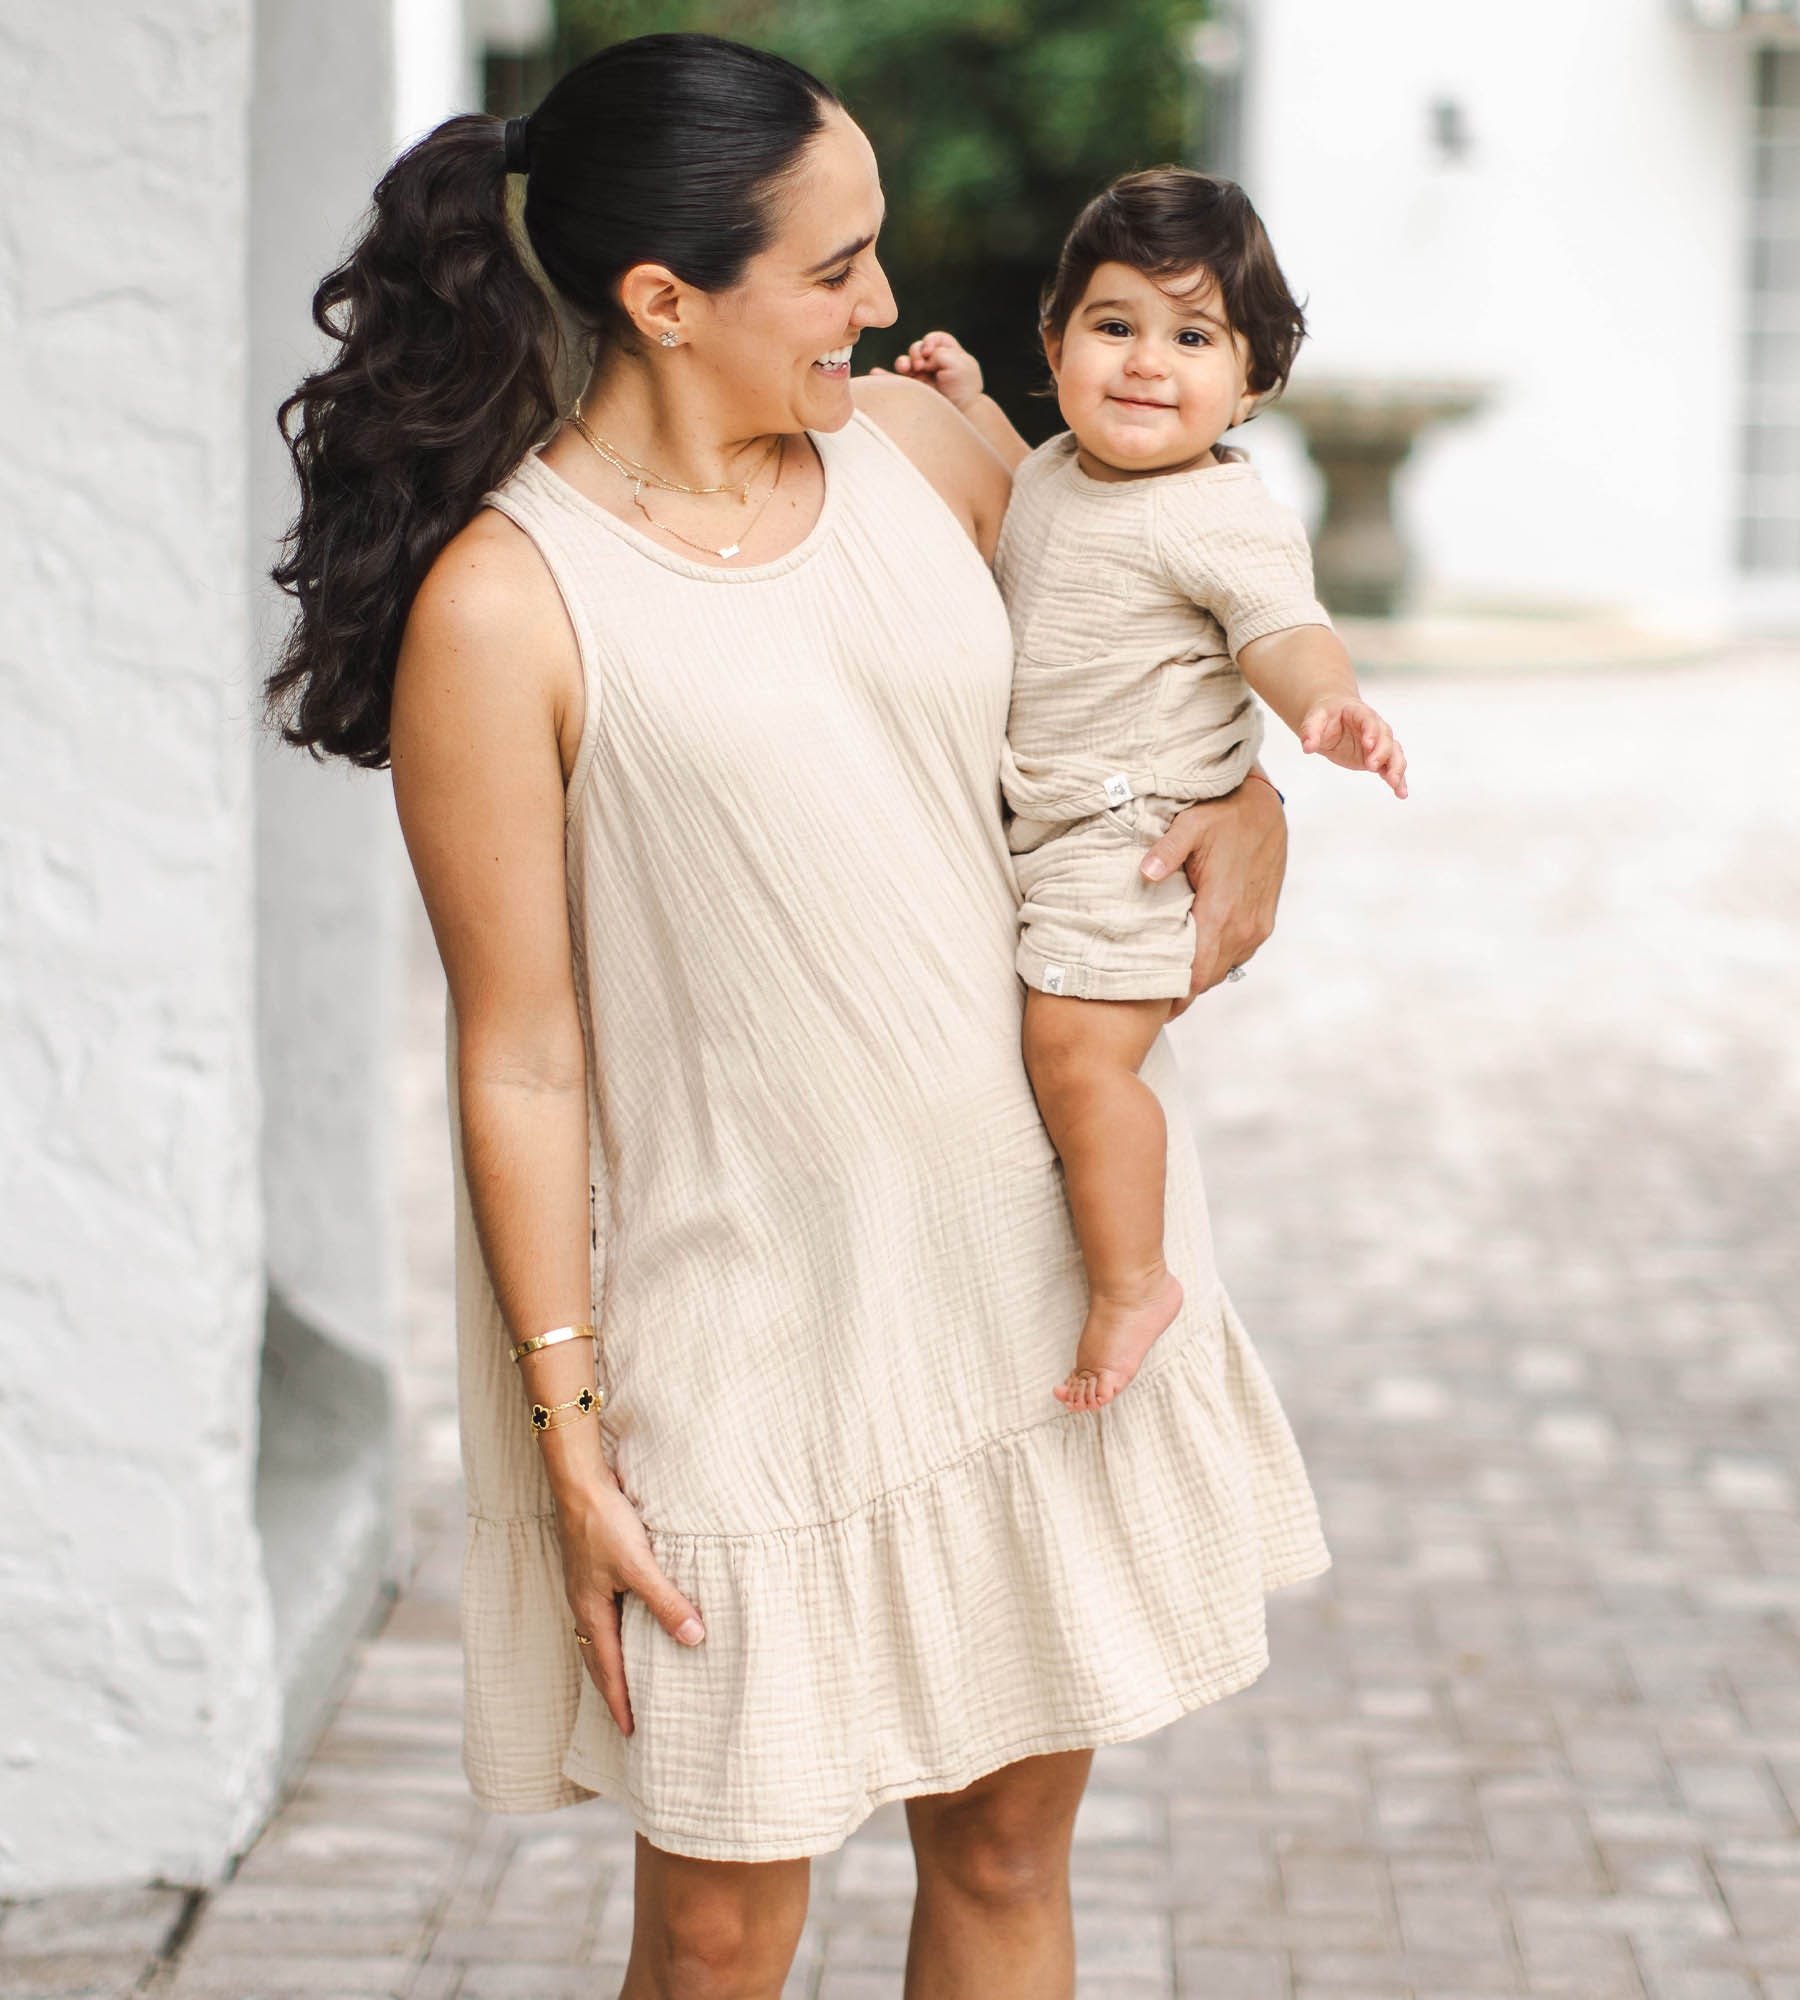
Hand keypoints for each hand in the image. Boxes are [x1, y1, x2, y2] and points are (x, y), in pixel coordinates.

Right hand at [553, 1470, 705, 1736]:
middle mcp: (584, 1606)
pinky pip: (600, 1616)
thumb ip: (666, 1602)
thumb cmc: (605, 1523)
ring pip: (597, 1638)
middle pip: (596, 1660)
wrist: (579, 1484)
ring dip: (610, 1663)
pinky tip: (626, 1626)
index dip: (620, 1700)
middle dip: (611, 1690)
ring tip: (626, 1681)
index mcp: (591, 1612)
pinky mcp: (590, 1570)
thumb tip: (694, 1639)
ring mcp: (585, 1588)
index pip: (607, 1669)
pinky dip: (612, 1634)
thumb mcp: (639, 1565)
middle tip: (626, 1718)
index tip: (629, 1731)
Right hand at [877, 330, 984, 410]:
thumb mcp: (959, 363)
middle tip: (920, 366)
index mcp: (948, 353)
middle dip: (916, 352)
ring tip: (905, 369)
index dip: (930, 341)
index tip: (930, 352)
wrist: (962, 413)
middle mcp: (934, 363)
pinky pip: (895, 381)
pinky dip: (884, 376)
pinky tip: (875, 373)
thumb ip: (940, 353)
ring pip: (905, 363)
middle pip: (917, 348)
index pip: (935, 338)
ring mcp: (922, 377)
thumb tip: (924, 359)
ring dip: (902, 362)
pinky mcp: (913, 390)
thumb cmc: (964, 388)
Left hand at [1140, 774, 1287, 1017]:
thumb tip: (1146, 873)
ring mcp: (1257, 927)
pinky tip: (1195, 961)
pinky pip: (1237, 956)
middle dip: (1181, 992)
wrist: (1264, 809)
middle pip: (1207, 978)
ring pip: (1223, 969)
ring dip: (1199, 978)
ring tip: (1168, 987)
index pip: (1196, 971)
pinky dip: (1216, 963)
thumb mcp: (1191, 825)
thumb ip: (1167, 850)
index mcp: (1221, 910)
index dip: (1175, 995)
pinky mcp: (1263, 922)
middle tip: (1151, 1004)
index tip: (1153, 1009)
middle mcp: (1243, 926)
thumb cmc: (1223, 815)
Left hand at [1299, 696, 1407, 796]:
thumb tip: (1307, 747)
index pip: (1369, 720)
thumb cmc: (1326, 716)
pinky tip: (1400, 793)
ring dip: (1396, 768)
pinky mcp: (1377, 758)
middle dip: (1382, 752)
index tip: (1368, 744)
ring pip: (1394, 753)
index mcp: (1359, 713)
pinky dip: (1397, 780)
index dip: (1371, 731)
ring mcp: (1378, 744)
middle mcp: (1375, 727)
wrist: (1332, 719)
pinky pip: (1391, 768)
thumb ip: (1310, 731)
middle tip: (1372, 766)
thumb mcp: (1314, 719)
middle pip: (1386, 738)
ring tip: (1394, 784)